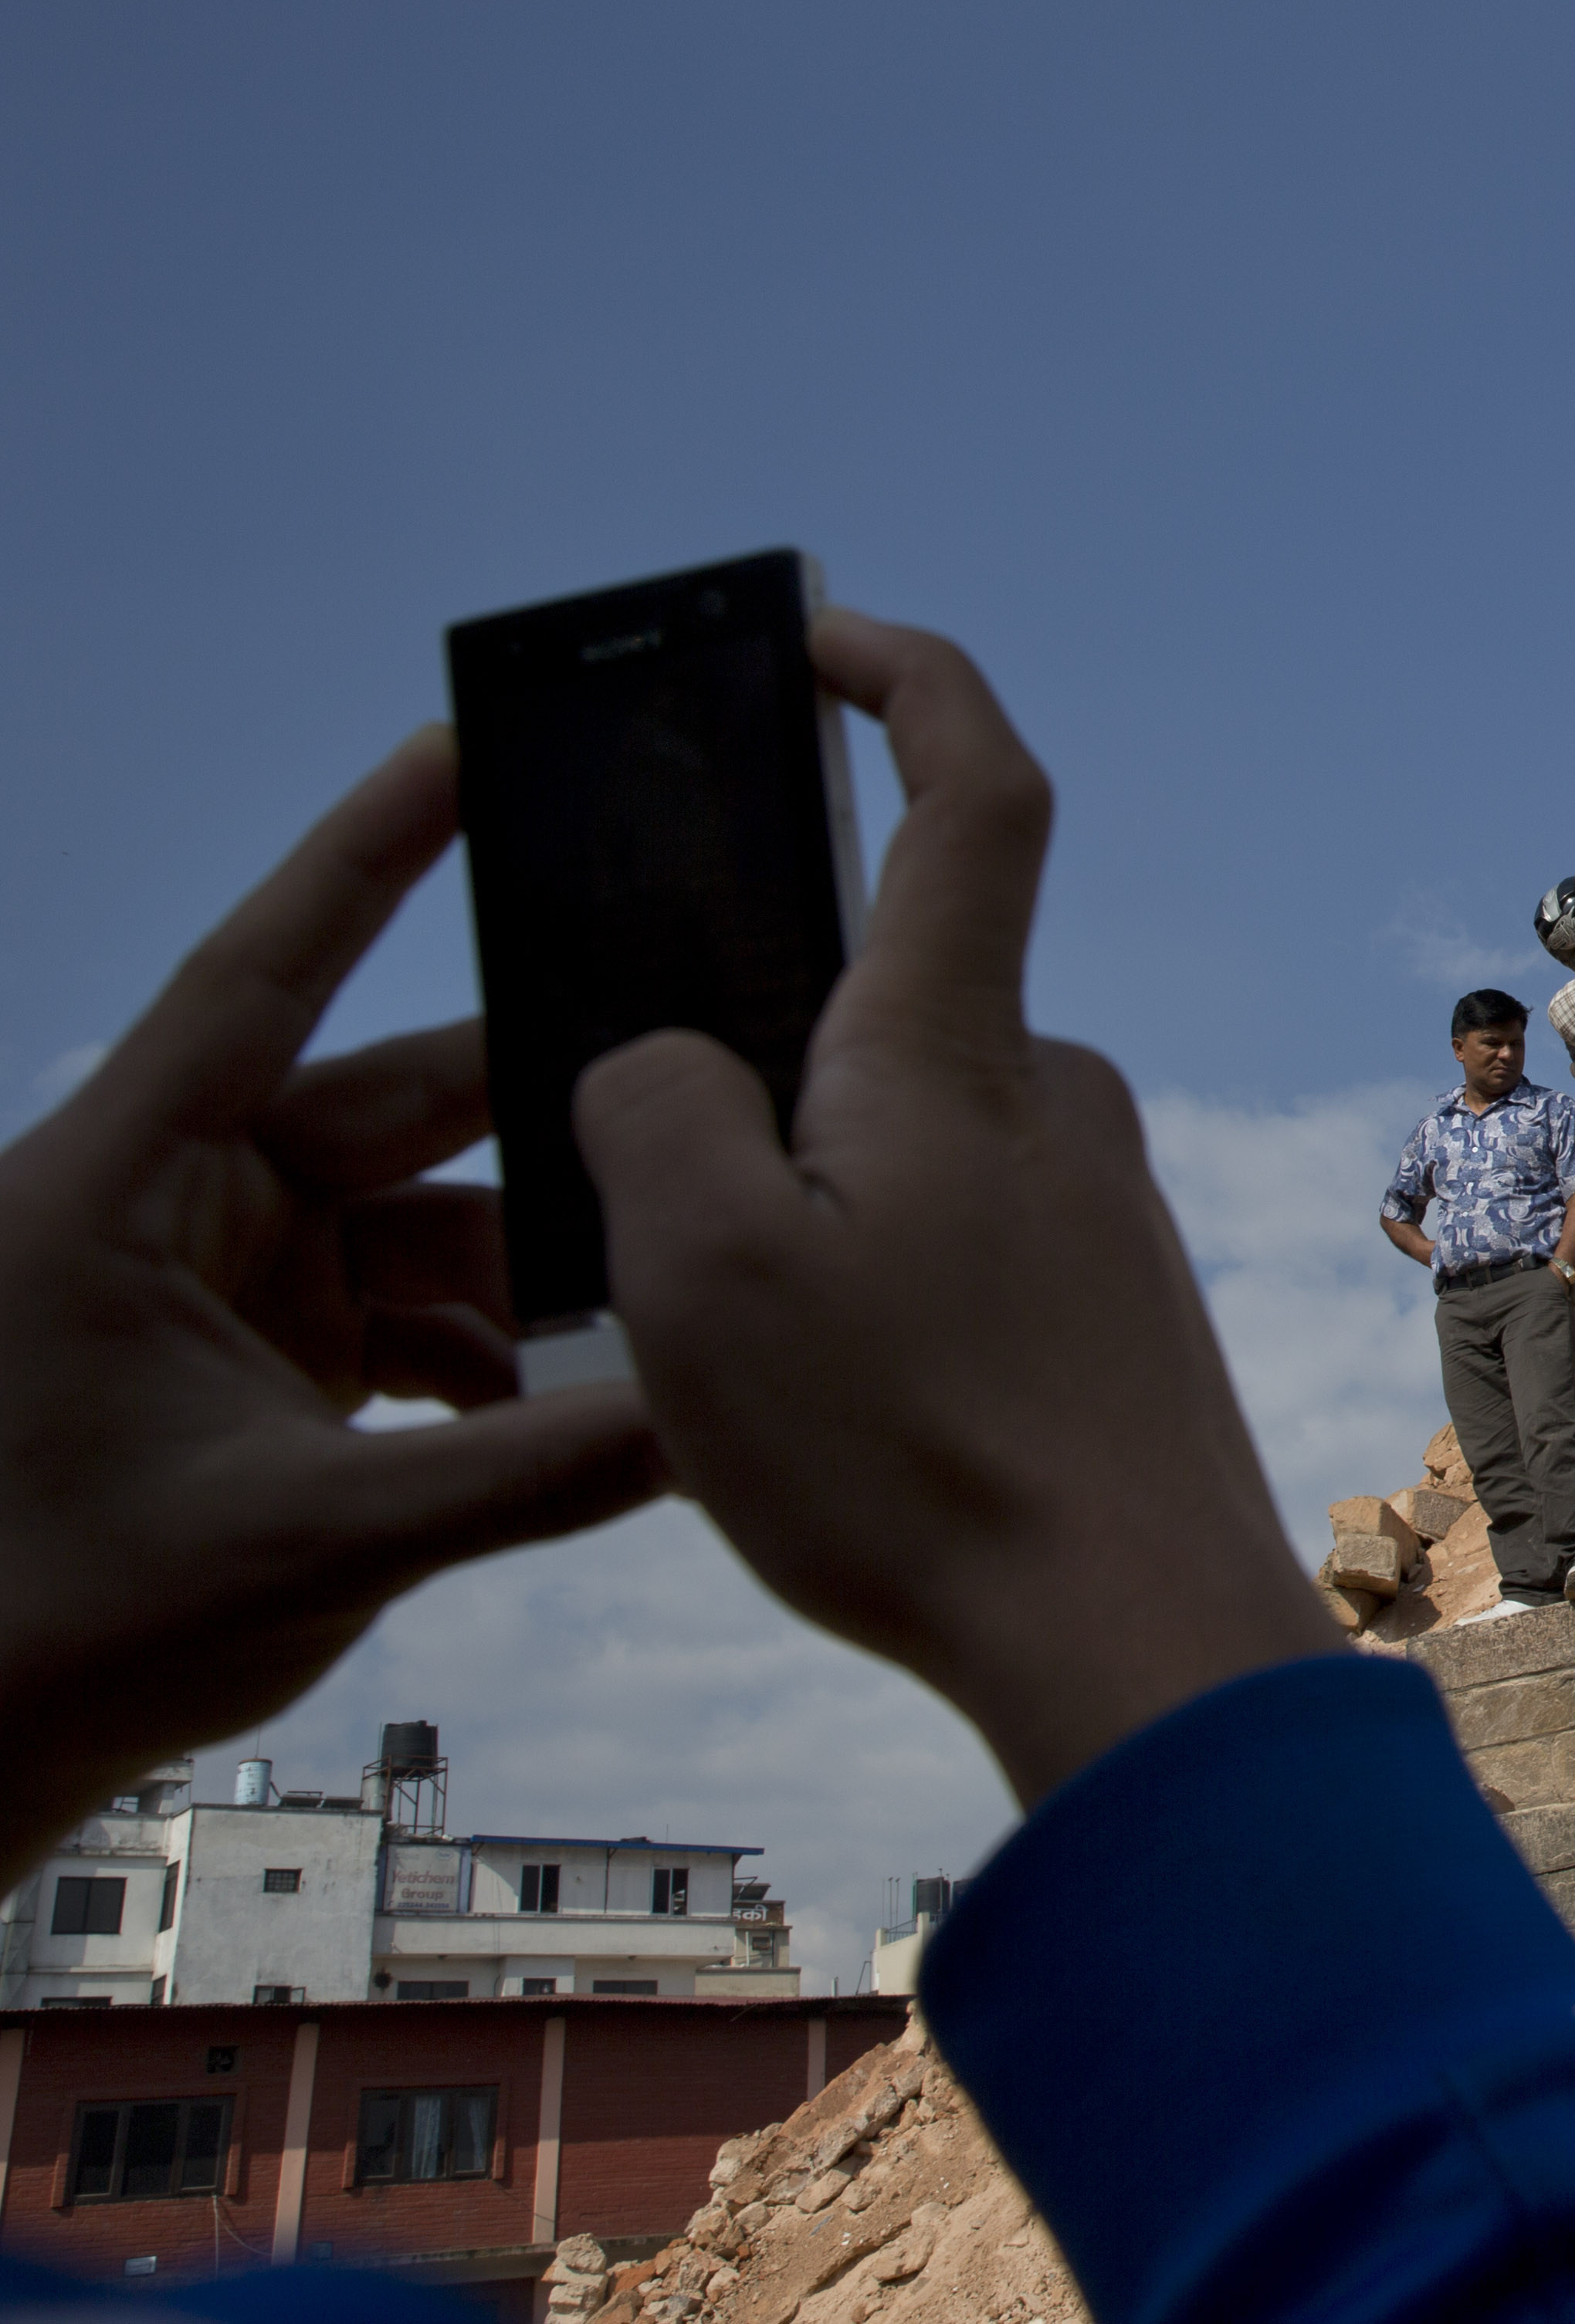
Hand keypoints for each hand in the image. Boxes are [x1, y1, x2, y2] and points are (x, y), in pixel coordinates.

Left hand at [0, 731, 665, 1875]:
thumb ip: (521, 1470)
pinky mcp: (237, 1354)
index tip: (457, 746)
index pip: (260, 981)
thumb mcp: (310, 1543)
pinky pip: (394, 1308)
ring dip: (524, 1278)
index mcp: (113, 1193)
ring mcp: (202, 1280)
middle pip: (382, 1109)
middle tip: (689, 1111)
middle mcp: (156, 1207)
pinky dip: (484, 1352)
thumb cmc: (52, 1635)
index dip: (364, 859)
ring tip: (651, 1309)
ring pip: (412, 1222)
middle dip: (538, 1129)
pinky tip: (569, 1408)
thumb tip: (702, 1415)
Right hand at [579, 616, 1332, 1808]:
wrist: (1138, 1636)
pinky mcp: (1116, 1305)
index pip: (970, 786)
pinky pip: (962, 1250)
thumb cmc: (919, 1460)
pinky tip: (847, 1428)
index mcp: (955, 1049)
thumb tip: (674, 1064)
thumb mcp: (696, 1272)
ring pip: (910, 1149)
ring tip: (751, 1375)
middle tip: (668, 1221)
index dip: (900, 676)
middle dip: (762, 1074)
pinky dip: (879, 1303)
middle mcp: (1056, 1097)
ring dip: (813, 1220)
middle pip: (887, 1006)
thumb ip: (651, 1109)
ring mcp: (1101, 1202)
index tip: (814, 639)